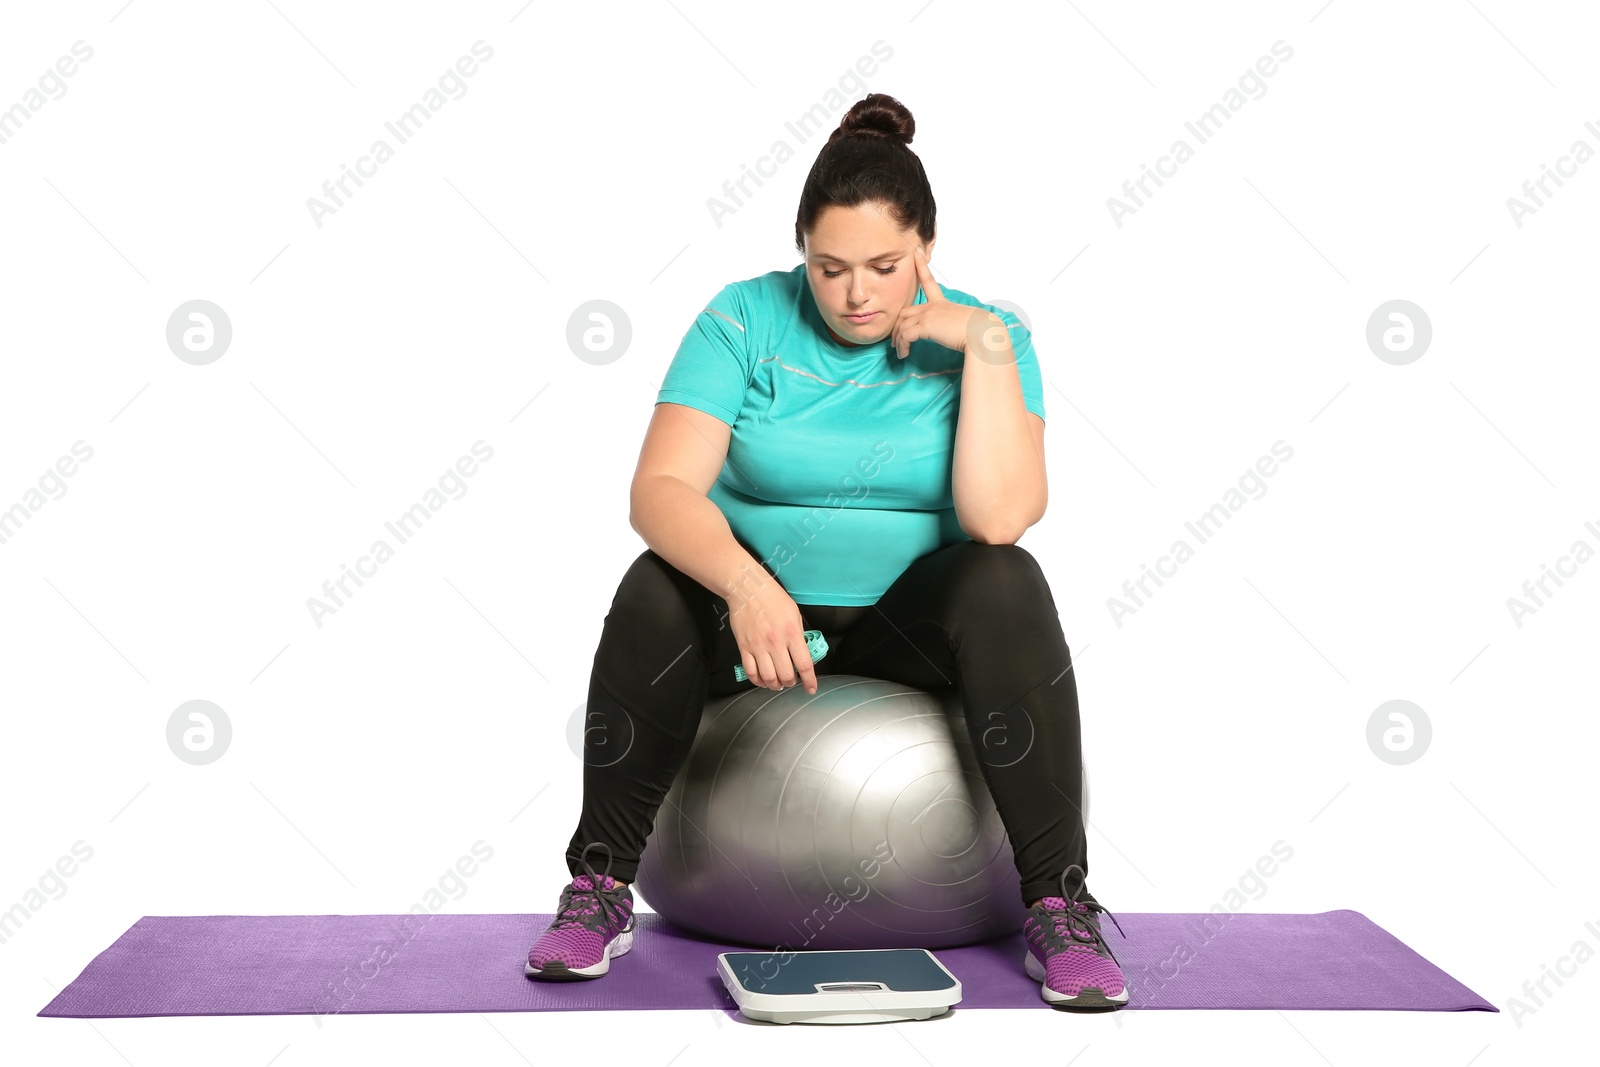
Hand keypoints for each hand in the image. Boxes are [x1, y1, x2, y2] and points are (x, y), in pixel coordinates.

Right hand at [726, 579, 817, 693]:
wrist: (748, 589)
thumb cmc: (773, 598)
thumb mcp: (795, 614)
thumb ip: (799, 635)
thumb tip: (802, 654)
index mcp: (792, 633)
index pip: (804, 664)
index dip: (809, 681)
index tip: (811, 689)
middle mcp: (775, 642)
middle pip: (785, 675)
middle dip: (791, 683)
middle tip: (792, 681)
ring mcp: (758, 646)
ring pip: (768, 677)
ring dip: (775, 685)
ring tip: (778, 683)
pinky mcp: (744, 647)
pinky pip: (750, 672)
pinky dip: (758, 681)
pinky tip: (762, 680)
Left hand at [890, 246, 1005, 360]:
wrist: (981, 333)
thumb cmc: (978, 331)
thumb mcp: (965, 323)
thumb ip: (955, 324)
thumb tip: (956, 333)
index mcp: (942, 303)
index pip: (928, 281)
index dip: (922, 267)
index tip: (916, 254)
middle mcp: (933, 307)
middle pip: (905, 313)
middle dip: (897, 327)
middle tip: (895, 341)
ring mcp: (928, 315)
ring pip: (902, 326)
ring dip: (898, 341)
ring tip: (901, 353)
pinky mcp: (925, 326)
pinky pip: (905, 336)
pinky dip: (903, 346)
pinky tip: (905, 354)